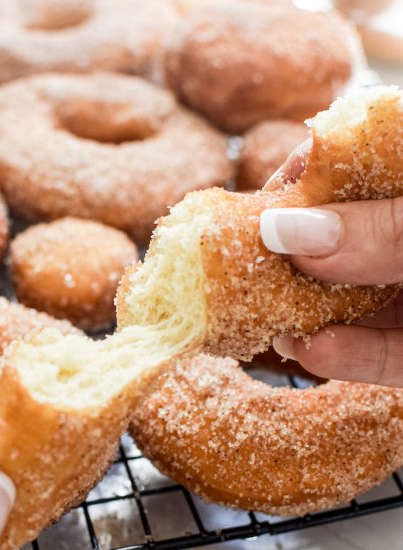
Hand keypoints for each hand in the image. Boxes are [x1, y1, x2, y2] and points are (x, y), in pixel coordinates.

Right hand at [260, 141, 402, 386]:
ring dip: (311, 318)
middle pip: (334, 241)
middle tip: (240, 283)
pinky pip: (389, 353)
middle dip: (289, 266)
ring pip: (354, 302)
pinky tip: (315, 352)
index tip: (252, 216)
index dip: (292, 187)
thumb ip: (384, 228)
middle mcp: (400, 232)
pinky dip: (354, 356)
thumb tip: (282, 233)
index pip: (339, 162)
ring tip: (273, 328)